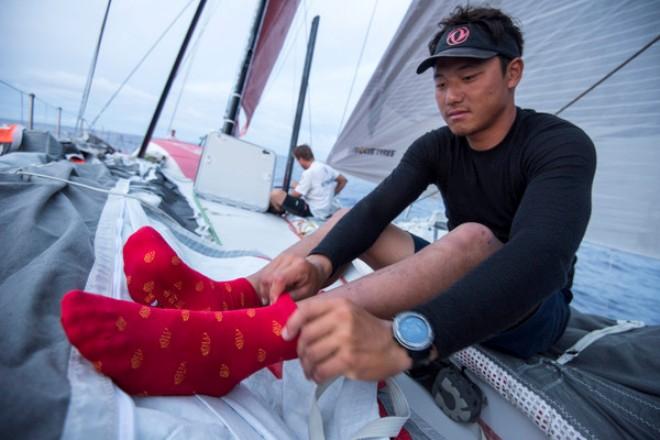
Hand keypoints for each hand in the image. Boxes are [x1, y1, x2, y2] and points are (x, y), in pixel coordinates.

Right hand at [256, 254, 330, 303]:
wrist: (313, 271)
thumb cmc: (311, 283)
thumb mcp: (306, 294)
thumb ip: (291, 298)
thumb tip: (275, 303)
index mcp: (300, 266)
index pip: (279, 278)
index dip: (274, 292)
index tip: (274, 303)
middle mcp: (289, 258)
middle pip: (268, 278)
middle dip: (268, 293)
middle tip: (274, 302)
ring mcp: (281, 257)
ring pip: (264, 276)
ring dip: (266, 290)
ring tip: (275, 297)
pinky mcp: (275, 260)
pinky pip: (264, 274)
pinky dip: (266, 285)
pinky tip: (273, 290)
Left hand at [283, 297, 411, 382]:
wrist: (395, 346)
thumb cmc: (368, 330)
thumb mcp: (348, 312)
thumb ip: (324, 315)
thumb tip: (295, 327)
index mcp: (340, 305)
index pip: (305, 310)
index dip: (291, 324)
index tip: (286, 335)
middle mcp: (342, 320)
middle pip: (306, 336)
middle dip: (300, 351)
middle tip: (303, 357)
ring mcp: (346, 340)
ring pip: (311, 355)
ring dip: (307, 366)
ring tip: (310, 369)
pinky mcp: (349, 360)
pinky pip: (322, 370)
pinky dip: (316, 376)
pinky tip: (319, 376)